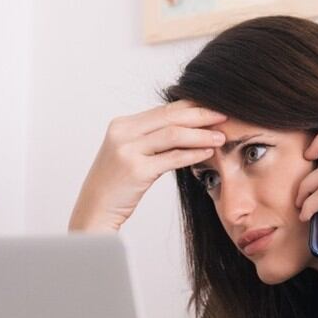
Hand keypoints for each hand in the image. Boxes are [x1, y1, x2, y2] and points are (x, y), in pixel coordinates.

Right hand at [69, 99, 227, 231]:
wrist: (94, 211)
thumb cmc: (115, 186)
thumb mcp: (129, 154)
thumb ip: (151, 139)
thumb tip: (186, 128)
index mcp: (122, 125)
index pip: (164, 109)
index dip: (191, 106)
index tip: (213, 107)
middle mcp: (123, 133)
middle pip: (170, 117)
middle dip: (201, 115)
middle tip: (224, 116)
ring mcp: (128, 151)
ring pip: (174, 135)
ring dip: (201, 135)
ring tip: (221, 138)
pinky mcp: (136, 170)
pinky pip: (172, 158)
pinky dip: (193, 154)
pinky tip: (207, 153)